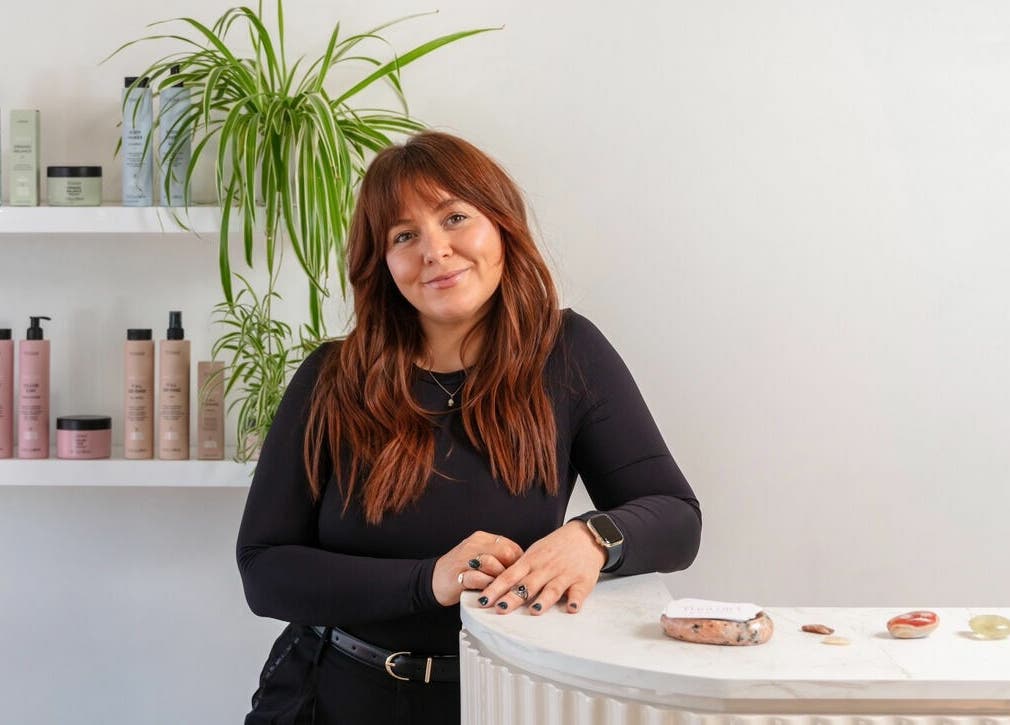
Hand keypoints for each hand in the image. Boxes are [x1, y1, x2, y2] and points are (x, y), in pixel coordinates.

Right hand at [432, 531, 523, 605]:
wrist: (432, 580)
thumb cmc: (461, 572)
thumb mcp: (481, 558)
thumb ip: (498, 558)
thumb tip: (523, 566)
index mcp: (482, 538)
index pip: (511, 546)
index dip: (520, 562)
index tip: (521, 575)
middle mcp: (474, 545)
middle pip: (505, 553)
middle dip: (512, 571)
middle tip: (514, 584)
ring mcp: (465, 558)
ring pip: (492, 563)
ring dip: (500, 579)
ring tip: (502, 589)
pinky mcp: (458, 574)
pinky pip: (478, 578)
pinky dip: (486, 585)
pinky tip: (489, 592)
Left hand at [477, 521, 605, 614]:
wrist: (584, 536)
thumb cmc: (555, 547)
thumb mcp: (534, 553)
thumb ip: (519, 570)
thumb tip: (498, 587)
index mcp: (531, 561)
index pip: (509, 575)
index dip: (496, 588)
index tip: (483, 600)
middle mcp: (546, 568)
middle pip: (527, 585)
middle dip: (513, 597)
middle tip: (501, 609)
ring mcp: (564, 574)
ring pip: (552, 589)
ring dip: (543, 600)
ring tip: (534, 611)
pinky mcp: (582, 581)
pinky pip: (578, 592)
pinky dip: (575, 600)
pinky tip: (571, 609)